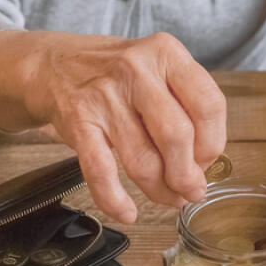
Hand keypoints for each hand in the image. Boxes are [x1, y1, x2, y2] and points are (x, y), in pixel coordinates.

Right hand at [0, 30, 226, 223]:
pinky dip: (115, 200)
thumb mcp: (157, 70)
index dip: (213, 144)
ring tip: (166, 198)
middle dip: (187, 176)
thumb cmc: (116, 76)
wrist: (52, 66)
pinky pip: (101, 171)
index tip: (206, 162)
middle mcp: (136, 69)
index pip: (209, 105)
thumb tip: (202, 168)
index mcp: (166, 53)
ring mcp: (105, 95)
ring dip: (159, 190)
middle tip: (189, 191)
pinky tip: (126, 212)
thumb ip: (185, 108)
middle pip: (177, 137)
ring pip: (142, 160)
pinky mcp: (78, 121)